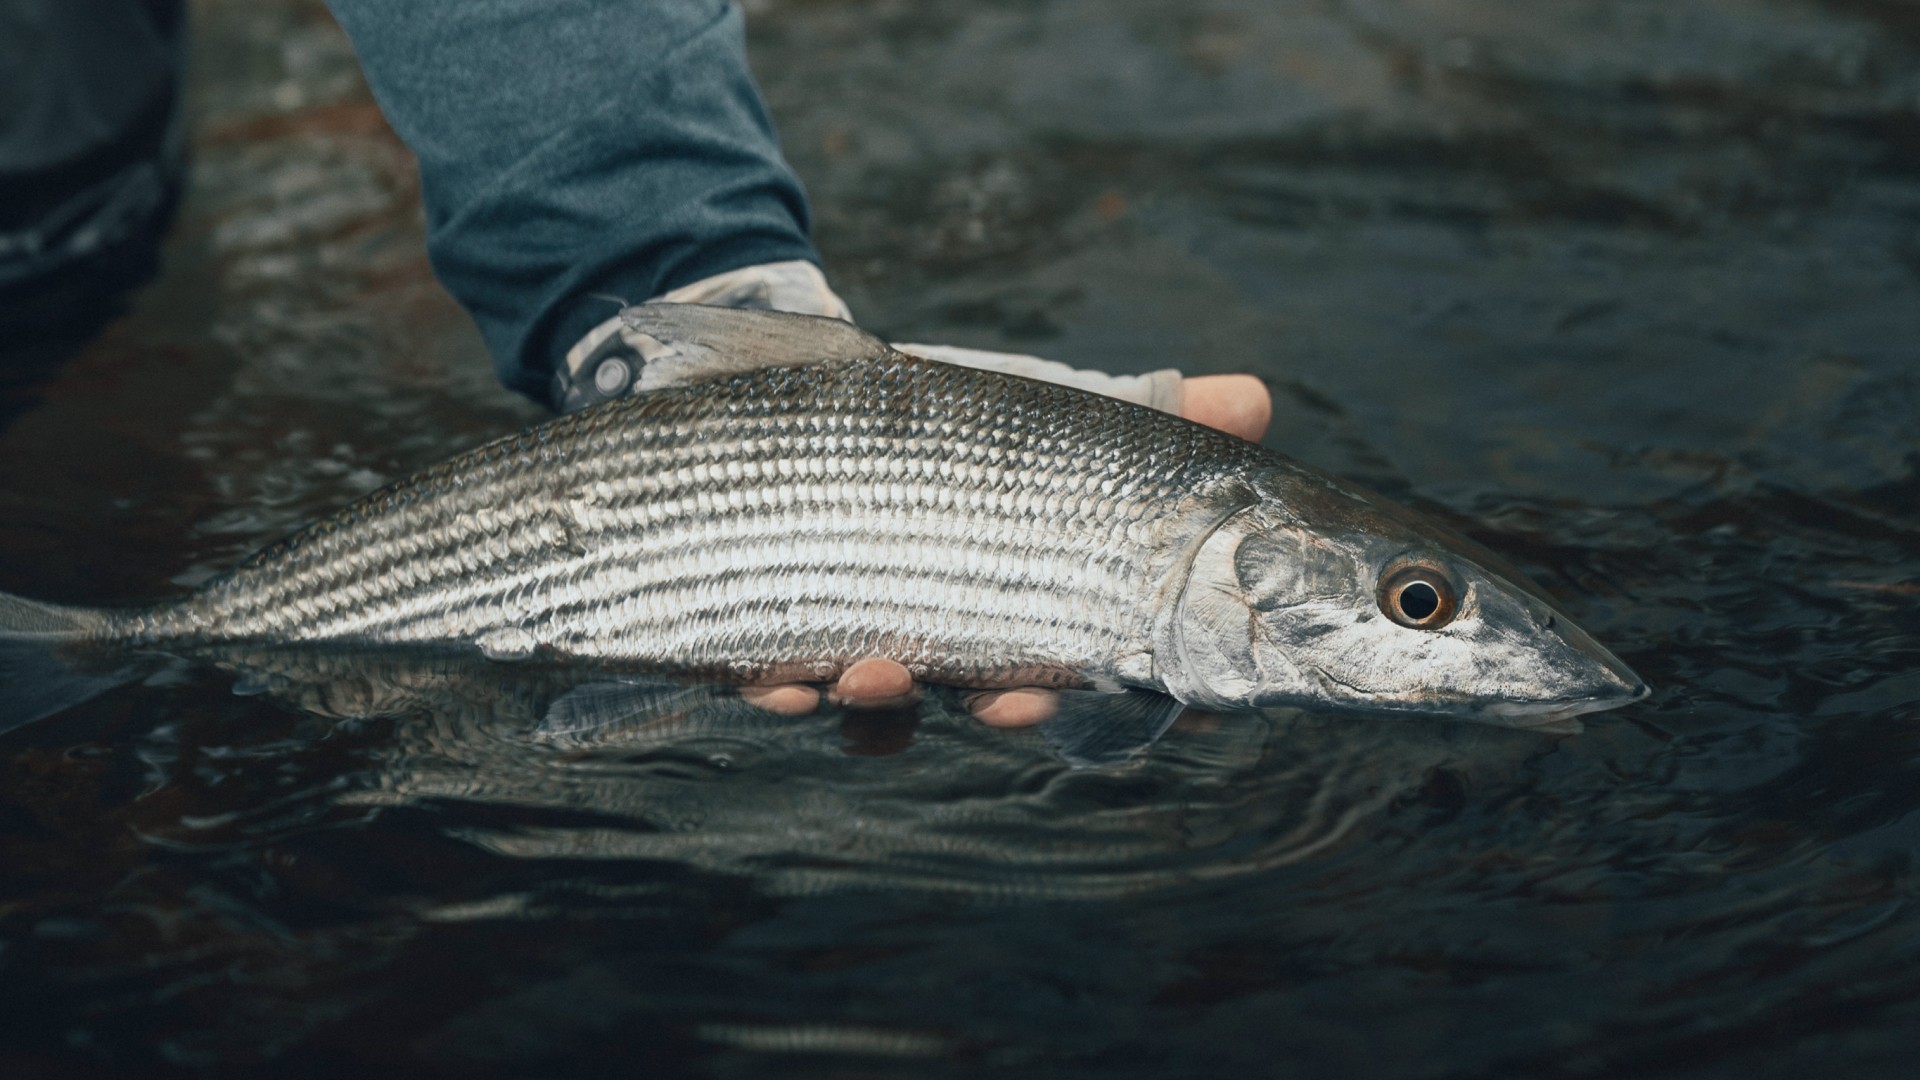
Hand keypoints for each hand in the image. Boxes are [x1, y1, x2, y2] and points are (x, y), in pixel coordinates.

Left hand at [565, 261, 1273, 725]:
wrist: (816, 399)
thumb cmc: (964, 428)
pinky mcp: (774, 641)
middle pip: (998, 702)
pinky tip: (778, 681)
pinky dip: (777, 692)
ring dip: (883, 707)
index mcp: (1041, 610)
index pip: (1113, 669)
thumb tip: (1254, 398)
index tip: (1186, 708)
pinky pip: (777, 686)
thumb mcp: (1058, 414)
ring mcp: (870, 649)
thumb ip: (1157, 417)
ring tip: (875, 675)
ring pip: (883, 708)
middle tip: (1021, 708)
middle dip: (1012, 711)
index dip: (1157, 696)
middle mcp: (961, 649)